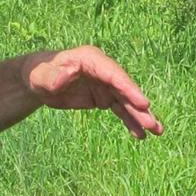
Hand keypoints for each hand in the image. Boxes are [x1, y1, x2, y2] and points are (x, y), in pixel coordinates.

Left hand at [23, 46, 162, 138]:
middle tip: (154, 124)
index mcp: (92, 60)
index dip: (129, 89)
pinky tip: (140, 135)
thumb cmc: (39, 73)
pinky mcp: (103, 97)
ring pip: (126, 102)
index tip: (143, 103)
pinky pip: (119, 110)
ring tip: (157, 131)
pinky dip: (129, 121)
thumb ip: (54, 76)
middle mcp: (104, 71)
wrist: (38, 80)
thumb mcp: (42, 75)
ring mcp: (106, 84)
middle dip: (139, 107)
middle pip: (125, 90)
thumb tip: (66, 74)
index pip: (114, 75)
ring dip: (141, 116)